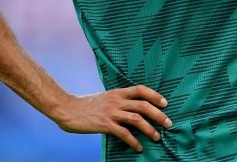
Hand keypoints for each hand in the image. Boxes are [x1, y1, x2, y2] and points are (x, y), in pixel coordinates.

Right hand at [54, 85, 171, 152]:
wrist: (67, 109)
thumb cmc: (85, 105)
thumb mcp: (104, 98)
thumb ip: (117, 101)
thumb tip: (130, 107)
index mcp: (117, 92)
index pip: (140, 89)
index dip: (155, 95)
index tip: (165, 103)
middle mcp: (116, 101)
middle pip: (143, 105)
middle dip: (158, 114)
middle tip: (168, 123)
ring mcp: (111, 112)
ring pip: (136, 119)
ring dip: (149, 129)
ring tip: (157, 137)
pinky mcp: (105, 124)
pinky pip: (124, 133)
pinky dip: (134, 141)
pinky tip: (139, 147)